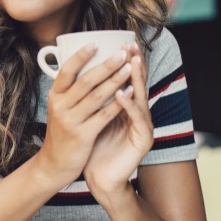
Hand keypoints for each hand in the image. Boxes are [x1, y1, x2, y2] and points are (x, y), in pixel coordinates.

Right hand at [35, 41, 135, 189]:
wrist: (54, 164)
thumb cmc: (62, 132)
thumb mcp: (59, 108)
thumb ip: (70, 91)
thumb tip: (87, 65)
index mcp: (54, 96)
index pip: (66, 71)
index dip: (80, 56)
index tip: (96, 43)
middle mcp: (60, 106)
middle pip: (86, 81)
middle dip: (106, 65)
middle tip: (122, 52)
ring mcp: (71, 121)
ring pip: (97, 96)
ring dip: (116, 80)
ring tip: (129, 68)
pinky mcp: (83, 135)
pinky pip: (104, 115)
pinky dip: (119, 103)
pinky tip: (131, 94)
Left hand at [83, 42, 153, 203]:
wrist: (101, 178)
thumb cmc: (95, 147)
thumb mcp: (91, 118)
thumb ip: (92, 99)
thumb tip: (77, 75)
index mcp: (126, 108)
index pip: (128, 80)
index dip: (127, 62)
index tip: (122, 41)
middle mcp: (137, 114)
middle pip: (138, 85)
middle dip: (135, 65)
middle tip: (131, 46)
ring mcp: (142, 127)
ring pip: (140, 99)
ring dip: (135, 80)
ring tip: (130, 63)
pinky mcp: (143, 140)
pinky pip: (136, 119)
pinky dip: (129, 105)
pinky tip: (123, 94)